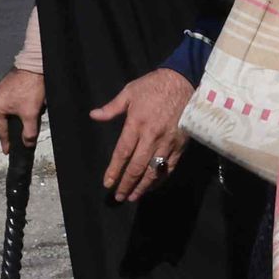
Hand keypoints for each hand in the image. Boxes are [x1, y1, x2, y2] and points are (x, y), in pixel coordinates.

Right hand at [0, 66, 43, 153]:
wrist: (36, 65)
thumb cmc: (30, 88)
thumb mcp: (30, 114)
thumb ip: (28, 133)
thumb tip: (27, 144)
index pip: (1, 130)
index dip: (6, 142)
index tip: (7, 151)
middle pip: (5, 119)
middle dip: (15, 126)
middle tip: (21, 135)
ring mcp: (0, 89)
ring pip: (10, 109)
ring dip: (19, 114)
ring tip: (29, 117)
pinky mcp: (7, 83)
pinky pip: (12, 100)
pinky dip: (20, 105)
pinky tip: (30, 105)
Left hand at [92, 68, 194, 202]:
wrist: (185, 81)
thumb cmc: (154, 86)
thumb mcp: (130, 91)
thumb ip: (112, 107)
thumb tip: (93, 116)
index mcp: (137, 123)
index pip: (123, 152)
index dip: (114, 170)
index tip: (107, 183)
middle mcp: (151, 136)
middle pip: (137, 166)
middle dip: (126, 184)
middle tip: (118, 196)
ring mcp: (167, 143)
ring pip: (153, 171)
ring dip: (142, 186)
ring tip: (133, 197)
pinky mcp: (180, 145)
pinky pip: (169, 167)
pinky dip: (160, 179)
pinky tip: (152, 186)